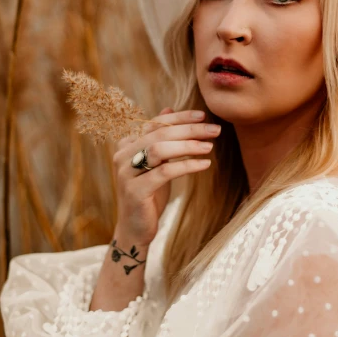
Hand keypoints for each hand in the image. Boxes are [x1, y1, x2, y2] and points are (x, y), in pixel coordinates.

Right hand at [112, 107, 220, 245]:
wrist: (135, 229)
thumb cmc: (149, 194)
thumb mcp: (156, 162)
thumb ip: (160, 137)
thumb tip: (169, 107)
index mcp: (127, 144)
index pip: (155, 123)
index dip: (180, 117)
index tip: (203, 115)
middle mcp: (123, 155)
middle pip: (159, 133)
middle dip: (189, 129)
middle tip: (214, 129)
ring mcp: (126, 173)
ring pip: (159, 149)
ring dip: (188, 145)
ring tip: (209, 146)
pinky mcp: (135, 191)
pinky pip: (164, 172)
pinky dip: (187, 165)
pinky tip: (204, 164)